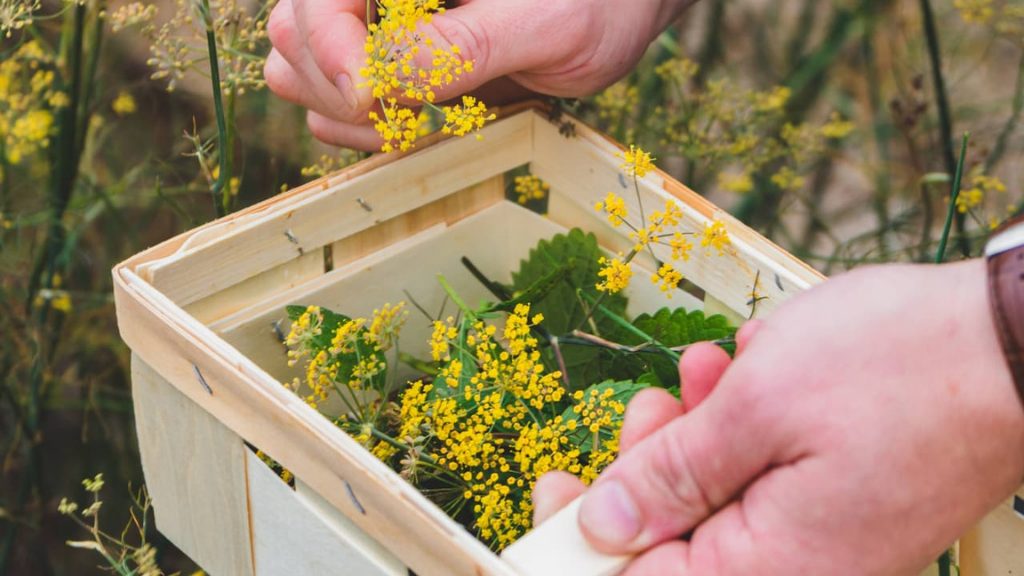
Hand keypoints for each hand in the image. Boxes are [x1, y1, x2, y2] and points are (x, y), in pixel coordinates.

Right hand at [264, 0, 688, 148]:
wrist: (621, 5)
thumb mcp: (547, 23)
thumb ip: (464, 46)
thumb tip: (380, 79)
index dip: (333, 50)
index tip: (379, 99)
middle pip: (294, 34)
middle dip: (344, 91)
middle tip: (416, 116)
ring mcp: (371, 19)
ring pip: (299, 71)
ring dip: (348, 116)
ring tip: (421, 122)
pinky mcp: (382, 60)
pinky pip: (330, 103)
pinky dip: (359, 128)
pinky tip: (417, 126)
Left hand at [534, 260, 1023, 575]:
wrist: (1013, 344)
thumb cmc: (900, 368)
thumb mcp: (758, 406)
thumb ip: (671, 474)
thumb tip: (605, 524)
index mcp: (768, 569)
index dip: (581, 545)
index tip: (554, 487)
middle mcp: (795, 570)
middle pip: (671, 543)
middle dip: (646, 464)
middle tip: (655, 401)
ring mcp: (818, 541)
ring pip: (713, 500)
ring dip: (695, 433)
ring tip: (712, 369)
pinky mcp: (834, 507)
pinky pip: (759, 479)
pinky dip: (739, 429)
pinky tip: (749, 375)